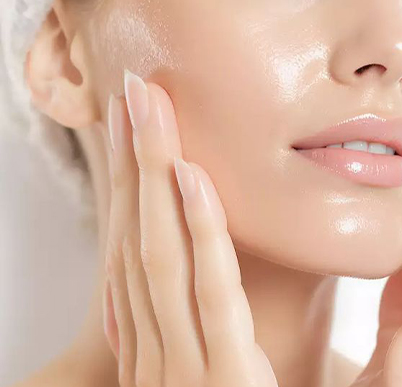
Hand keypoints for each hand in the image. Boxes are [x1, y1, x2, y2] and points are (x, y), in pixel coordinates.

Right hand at [102, 70, 277, 386]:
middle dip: (133, 159)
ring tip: (145, 105)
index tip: (137, 122)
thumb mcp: (223, 362)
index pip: (145, 242)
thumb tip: (214, 265)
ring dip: (152, 172)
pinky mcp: (222, 379)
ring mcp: (184, 363)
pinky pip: (206, 293)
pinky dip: (195, 232)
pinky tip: (187, 176)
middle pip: (142, 232)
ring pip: (162, 249)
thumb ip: (214, 316)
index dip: (136, 178)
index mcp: (163, 340)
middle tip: (130, 90)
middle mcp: (160, 345)